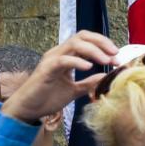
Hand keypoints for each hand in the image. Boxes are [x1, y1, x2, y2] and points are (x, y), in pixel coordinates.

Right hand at [0, 32, 118, 126]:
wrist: (27, 110)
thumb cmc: (47, 98)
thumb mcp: (74, 90)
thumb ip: (89, 82)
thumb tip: (107, 76)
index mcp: (66, 56)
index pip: (86, 40)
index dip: (103, 44)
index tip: (117, 56)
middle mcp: (58, 53)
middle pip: (82, 36)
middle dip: (102, 42)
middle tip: (115, 54)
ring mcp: (51, 59)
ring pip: (74, 44)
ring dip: (94, 50)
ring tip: (106, 61)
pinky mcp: (46, 69)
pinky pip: (63, 59)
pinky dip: (77, 61)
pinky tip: (89, 67)